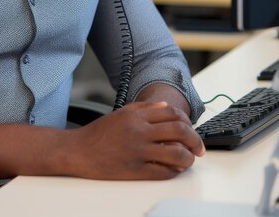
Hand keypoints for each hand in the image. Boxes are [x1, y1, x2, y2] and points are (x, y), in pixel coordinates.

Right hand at [68, 101, 204, 179]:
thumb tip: (165, 107)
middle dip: (195, 140)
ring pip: (176, 153)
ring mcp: (138, 151)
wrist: (79, 151)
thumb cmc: (99, 134)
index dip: (188, 122)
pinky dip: (173, 171)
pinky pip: (163, 172)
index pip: (173, 114)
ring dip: (188, 158)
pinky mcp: (135, 170)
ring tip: (189, 160)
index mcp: (136, 116)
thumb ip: (144, 108)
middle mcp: (139, 131)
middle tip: (199, 148)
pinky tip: (174, 169)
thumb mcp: (121, 114)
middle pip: (179, 131)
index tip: (192, 130)